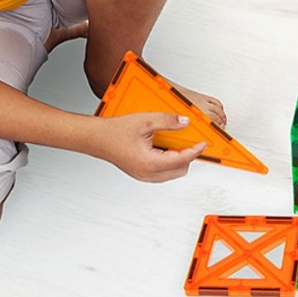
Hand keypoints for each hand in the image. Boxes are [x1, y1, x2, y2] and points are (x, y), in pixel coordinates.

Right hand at [92, 113, 206, 181]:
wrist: (95, 138)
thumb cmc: (114, 132)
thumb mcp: (145, 121)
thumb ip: (167, 121)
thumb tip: (184, 122)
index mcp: (150, 163)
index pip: (182, 160)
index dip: (195, 150)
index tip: (202, 143)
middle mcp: (147, 173)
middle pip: (180, 170)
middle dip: (188, 156)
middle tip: (191, 142)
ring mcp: (143, 175)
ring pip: (172, 173)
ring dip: (179, 160)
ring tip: (177, 144)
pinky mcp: (141, 173)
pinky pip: (162, 171)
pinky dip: (169, 161)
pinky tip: (166, 148)